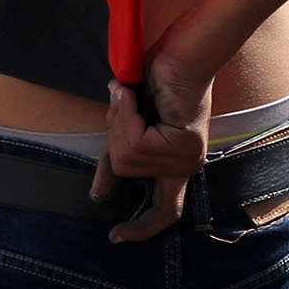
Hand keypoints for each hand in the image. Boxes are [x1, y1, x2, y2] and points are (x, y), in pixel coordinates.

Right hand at [88, 50, 212, 243]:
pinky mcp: (185, 142)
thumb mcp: (131, 124)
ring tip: (127, 95)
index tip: (117, 237)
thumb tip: (100, 192)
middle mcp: (188, 165)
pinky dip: (125, 115)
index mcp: (177, 164)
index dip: (141, 229)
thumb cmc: (158, 79)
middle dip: (113, 135)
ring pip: (128, 156)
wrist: (182, 51)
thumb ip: (119, 153)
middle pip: (126, 170)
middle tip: (120, 103)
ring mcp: (189, 156)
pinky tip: (128, 94)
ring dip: (119, 121)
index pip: (166, 213)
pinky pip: (137, 141)